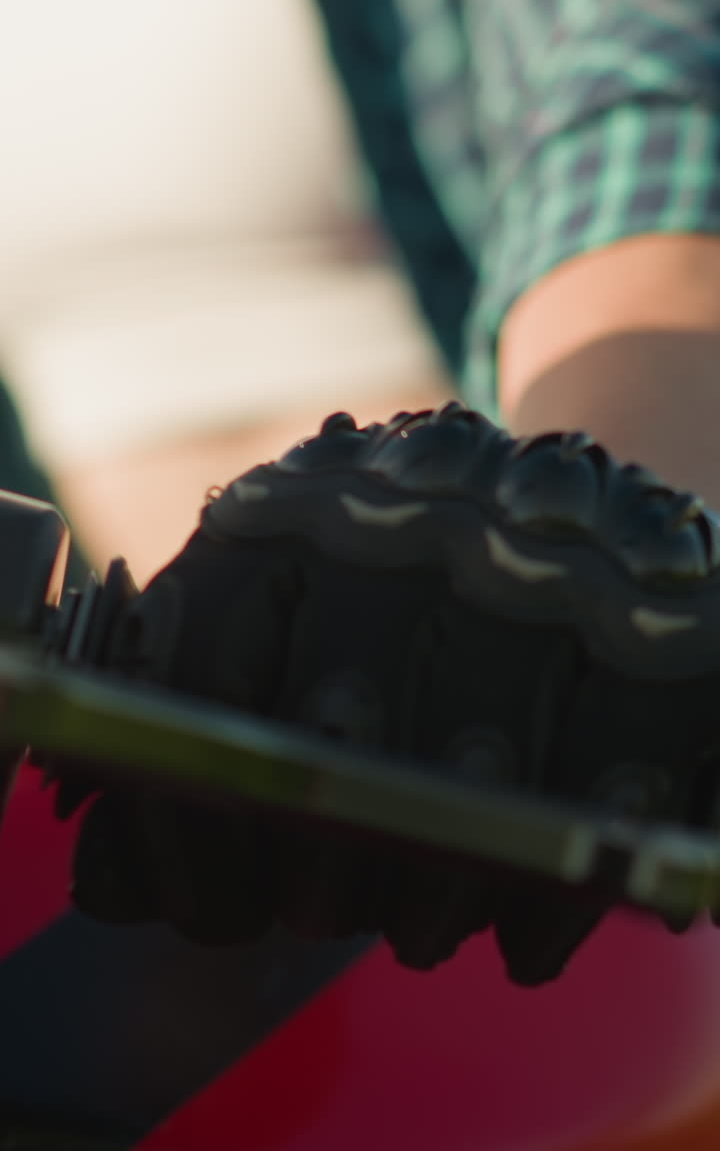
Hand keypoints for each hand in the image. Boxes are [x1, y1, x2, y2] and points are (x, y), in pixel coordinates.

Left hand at [56, 404, 719, 984]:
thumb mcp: (297, 624)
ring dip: (432, 884)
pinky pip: (613, 786)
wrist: (581, 509)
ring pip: (476, 761)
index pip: (201, 659)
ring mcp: (557, 558)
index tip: (212, 904)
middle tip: (315, 913)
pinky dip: (554, 894)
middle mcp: (423, 509)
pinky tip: (522, 937)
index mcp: (298, 505)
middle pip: (338, 720)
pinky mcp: (672, 621)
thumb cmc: (408, 601)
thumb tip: (112, 879)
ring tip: (414, 928)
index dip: (189, 813)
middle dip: (315, 857)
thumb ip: (204, 737)